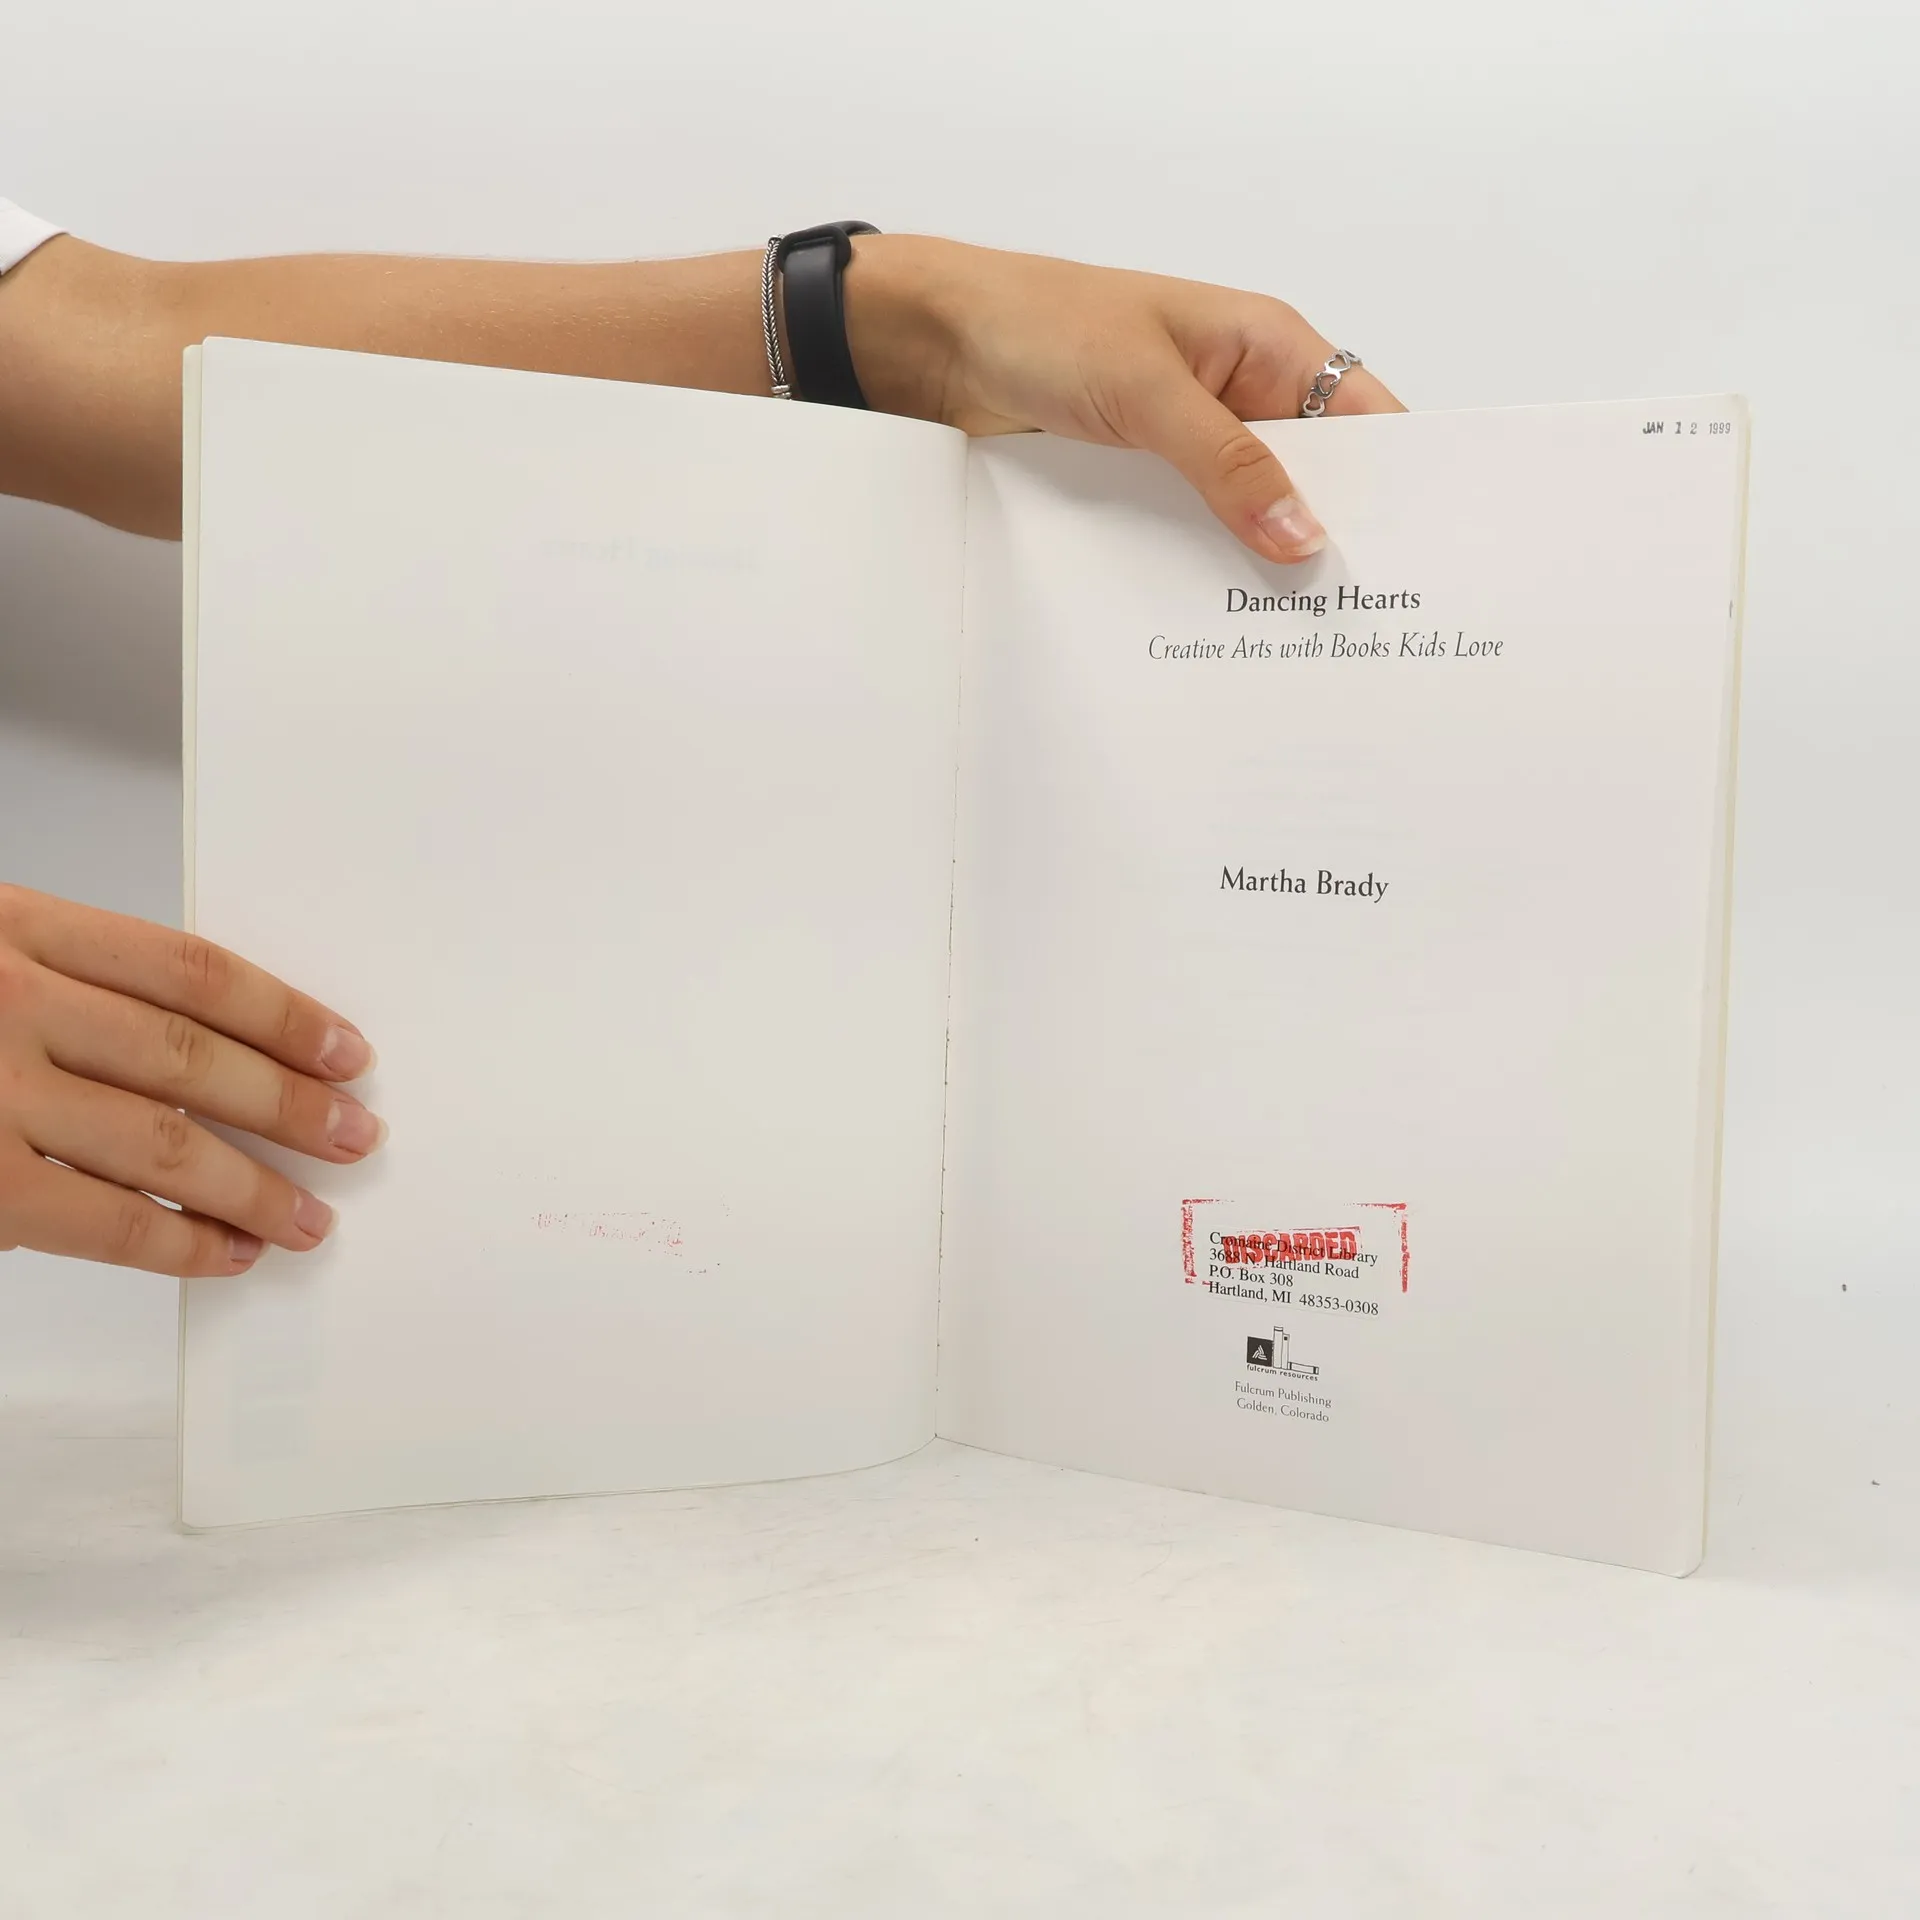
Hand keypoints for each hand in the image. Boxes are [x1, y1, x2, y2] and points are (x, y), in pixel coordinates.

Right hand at [0, 886, 384, 1276]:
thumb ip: (81, 985)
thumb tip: (220, 1040)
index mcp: (22, 931)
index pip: (190, 972)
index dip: (284, 1015)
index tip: (346, 1052)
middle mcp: (12, 1005)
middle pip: (190, 1056)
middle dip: (289, 1105)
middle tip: (354, 1134)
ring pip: (164, 1145)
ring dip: (255, 1190)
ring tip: (310, 1218)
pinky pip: (108, 1222)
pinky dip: (183, 1243)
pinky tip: (229, 1250)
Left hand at [847, 236, 1404, 564]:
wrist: (940, 343)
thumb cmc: (1043, 324)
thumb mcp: (1146, 392)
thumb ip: (1227, 464)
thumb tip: (1301, 535)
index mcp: (1267, 346)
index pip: (1365, 420)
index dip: (1397, 485)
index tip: (1418, 558)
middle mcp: (1242, 395)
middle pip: (1315, 479)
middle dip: (1332, 539)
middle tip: (1357, 618)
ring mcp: (1193, 442)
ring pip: (1252, 514)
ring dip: (1262, 562)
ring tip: (1292, 634)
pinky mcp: (1147, 479)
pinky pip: (1193, 530)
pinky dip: (1204, 565)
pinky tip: (1213, 616)